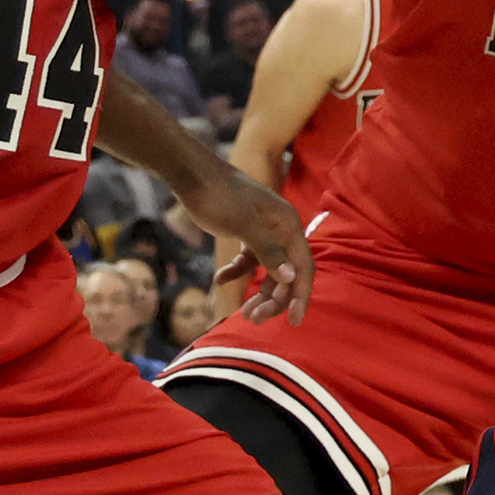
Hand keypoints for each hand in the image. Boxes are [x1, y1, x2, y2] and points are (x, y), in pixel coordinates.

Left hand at [173, 159, 309, 322]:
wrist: (191, 172)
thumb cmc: (217, 196)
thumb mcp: (242, 225)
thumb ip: (267, 251)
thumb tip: (291, 277)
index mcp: (287, 225)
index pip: (303, 267)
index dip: (301, 296)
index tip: (295, 322)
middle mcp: (281, 228)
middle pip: (286, 272)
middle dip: (273, 298)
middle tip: (253, 319)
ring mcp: (264, 229)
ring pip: (269, 268)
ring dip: (257, 290)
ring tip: (242, 312)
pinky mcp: (246, 230)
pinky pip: (249, 258)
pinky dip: (237, 271)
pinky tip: (219, 279)